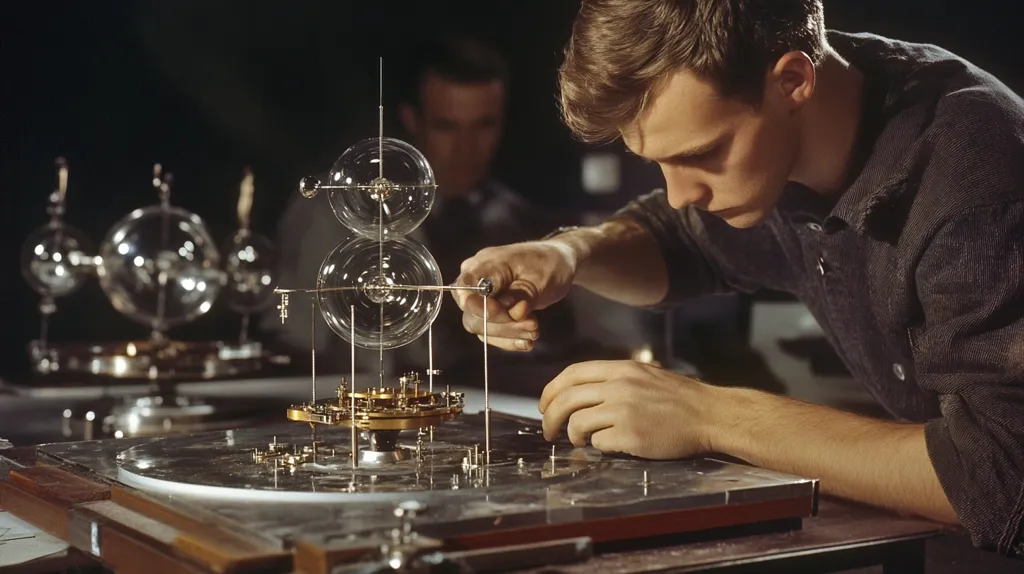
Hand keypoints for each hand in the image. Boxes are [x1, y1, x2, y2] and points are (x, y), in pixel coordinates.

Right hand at [453, 241, 576, 351]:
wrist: (559, 263)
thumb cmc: (548, 264)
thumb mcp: (540, 278)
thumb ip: (521, 295)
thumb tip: (512, 313)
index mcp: (485, 264)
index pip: (464, 287)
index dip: (476, 305)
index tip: (500, 313)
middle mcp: (477, 281)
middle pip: (471, 312)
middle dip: (501, 323)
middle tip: (532, 324)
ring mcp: (482, 298)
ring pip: (481, 326)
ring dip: (508, 333)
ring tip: (535, 330)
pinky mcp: (490, 314)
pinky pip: (491, 333)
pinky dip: (509, 340)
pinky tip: (527, 342)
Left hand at [539, 360, 714, 459]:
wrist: (710, 414)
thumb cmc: (680, 399)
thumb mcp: (645, 375)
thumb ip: (614, 380)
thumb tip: (581, 393)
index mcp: (621, 369)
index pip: (572, 374)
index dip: (551, 390)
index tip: (544, 405)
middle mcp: (619, 386)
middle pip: (567, 399)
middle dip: (550, 417)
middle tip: (548, 432)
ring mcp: (624, 410)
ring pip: (578, 422)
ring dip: (573, 435)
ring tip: (581, 441)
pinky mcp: (631, 435)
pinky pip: (599, 443)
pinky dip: (599, 446)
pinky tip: (612, 445)